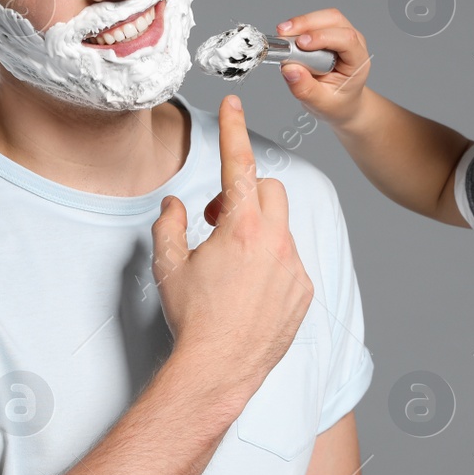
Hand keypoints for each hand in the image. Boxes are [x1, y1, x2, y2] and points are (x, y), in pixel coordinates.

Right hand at [150, 95, 314, 395]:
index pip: (238, 164)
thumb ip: (170, 225)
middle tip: (218, 220)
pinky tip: (247, 291)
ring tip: (230, 264)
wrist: (219, 369)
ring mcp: (294, 268)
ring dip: (258, 232)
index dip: (233, 130)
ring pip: (281, 227)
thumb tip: (175, 205)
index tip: (235, 104)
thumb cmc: (192, 318)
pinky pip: (291, 261)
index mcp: (240, 228)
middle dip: (246, 194)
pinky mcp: (304, 292)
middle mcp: (274, 242)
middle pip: (270, 190)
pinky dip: (271, 263)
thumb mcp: (169, 266)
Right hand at [274, 8, 372, 127]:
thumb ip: (305, 89)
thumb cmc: (336, 103)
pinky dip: (299, 26)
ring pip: (323, 17)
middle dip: (307, 23)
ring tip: (282, 33)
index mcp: (358, 61)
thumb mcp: (322, 104)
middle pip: (334, 20)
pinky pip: (314, 22)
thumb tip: (289, 69)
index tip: (301, 44)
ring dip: (301, 22)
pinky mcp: (328, 33)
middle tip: (284, 33)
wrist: (342, 103)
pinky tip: (287, 37)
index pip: (346, 39)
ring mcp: (342, 35)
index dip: (322, 37)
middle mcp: (354, 43)